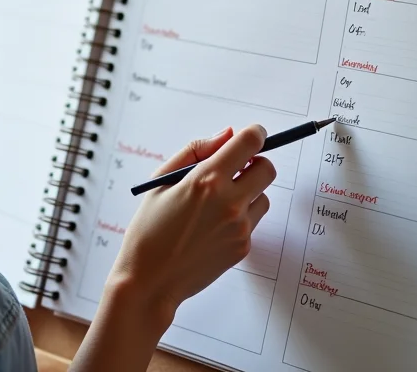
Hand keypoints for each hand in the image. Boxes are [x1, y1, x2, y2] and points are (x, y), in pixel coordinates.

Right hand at [105, 124, 275, 324]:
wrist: (150, 281)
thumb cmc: (149, 230)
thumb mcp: (161, 181)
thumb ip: (195, 151)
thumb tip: (225, 135)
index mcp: (207, 180)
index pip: (250, 142)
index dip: (254, 133)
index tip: (250, 135)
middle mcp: (229, 202)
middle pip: (267, 168)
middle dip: (255, 162)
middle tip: (234, 169)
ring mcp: (240, 227)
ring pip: (263, 195)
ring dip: (248, 192)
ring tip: (217, 203)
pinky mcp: (243, 247)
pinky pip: (253, 221)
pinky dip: (240, 217)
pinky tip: (212, 226)